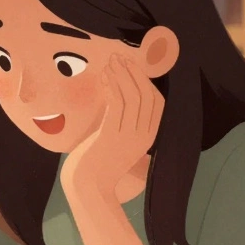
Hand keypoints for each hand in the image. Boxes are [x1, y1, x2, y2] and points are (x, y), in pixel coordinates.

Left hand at [62, 54, 163, 201]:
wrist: (88, 188)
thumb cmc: (98, 164)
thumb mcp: (118, 141)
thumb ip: (123, 124)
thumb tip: (118, 99)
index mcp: (149, 137)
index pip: (157, 102)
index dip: (146, 81)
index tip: (131, 66)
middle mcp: (143, 136)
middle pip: (146, 95)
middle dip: (133, 72)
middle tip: (119, 56)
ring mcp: (129, 137)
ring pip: (131, 96)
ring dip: (121, 74)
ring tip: (110, 61)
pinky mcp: (112, 137)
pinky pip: (116, 104)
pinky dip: (111, 86)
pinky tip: (103, 77)